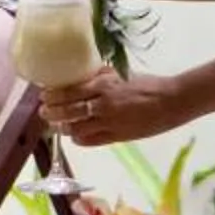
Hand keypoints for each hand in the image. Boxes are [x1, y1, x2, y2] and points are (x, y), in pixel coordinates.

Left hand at [40, 68, 183, 144]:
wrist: (171, 101)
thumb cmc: (148, 84)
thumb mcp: (121, 73)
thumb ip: (100, 75)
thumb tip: (80, 76)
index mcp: (104, 85)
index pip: (70, 92)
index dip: (54, 96)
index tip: (44, 95)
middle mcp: (103, 105)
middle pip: (68, 111)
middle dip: (52, 113)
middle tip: (43, 112)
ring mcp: (109, 123)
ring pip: (76, 128)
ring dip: (62, 127)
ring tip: (56, 125)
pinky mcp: (116, 137)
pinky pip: (90, 140)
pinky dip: (78, 138)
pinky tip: (74, 135)